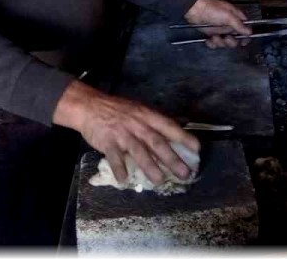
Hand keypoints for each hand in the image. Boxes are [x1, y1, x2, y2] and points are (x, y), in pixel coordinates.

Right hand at [53, 81, 198, 185]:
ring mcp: (122, 133)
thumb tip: (179, 126)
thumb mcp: (139, 110)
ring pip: (138, 151)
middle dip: (172, 159)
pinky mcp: (107, 141)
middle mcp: (137, 124)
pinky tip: (124, 180)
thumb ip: (156, 121)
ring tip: (159, 181)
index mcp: (147, 115)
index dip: (183, 137)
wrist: (90, 106)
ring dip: (150, 167)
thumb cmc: (118, 110)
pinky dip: (119, 168)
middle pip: (157, 142)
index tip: (197, 149)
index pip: (168, 126)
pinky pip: (114, 157)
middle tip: (184, 173)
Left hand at [184, 0, 249, 47]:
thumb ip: (239, 25)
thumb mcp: (228, 16)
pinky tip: (209, 40)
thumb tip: (249, 32)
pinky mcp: (212, 34)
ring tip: (214, 38)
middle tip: (226, 38)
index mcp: (235, 17)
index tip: (243, 41)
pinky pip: (215, 43)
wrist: (194, 10)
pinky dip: (212, 44)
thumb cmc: (211, 9)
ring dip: (220, 43)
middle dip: (231, 41)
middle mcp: (229, 24)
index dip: (246, 35)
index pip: (245, 27)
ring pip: (225, 42)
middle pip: (236, 38)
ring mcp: (220, 30)